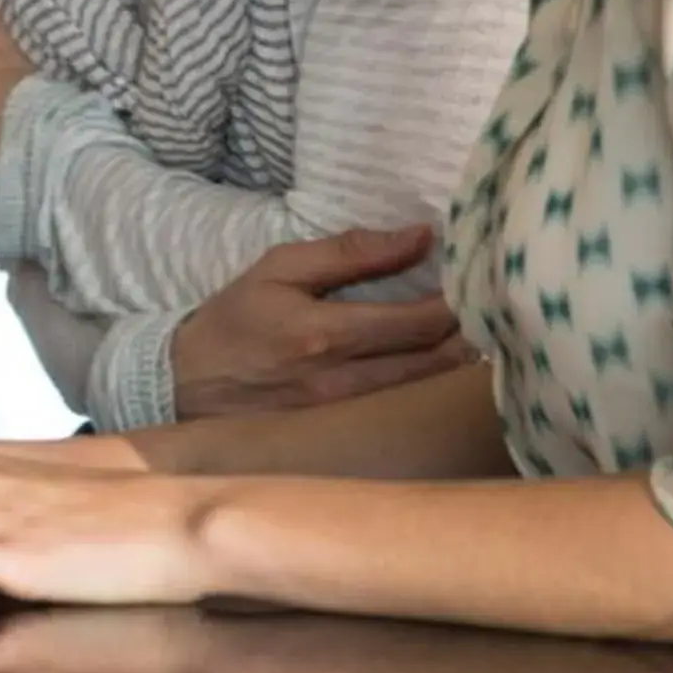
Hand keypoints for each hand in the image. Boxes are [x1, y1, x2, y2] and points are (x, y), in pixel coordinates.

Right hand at [169, 226, 471, 418]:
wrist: (184, 386)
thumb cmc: (234, 320)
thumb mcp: (279, 268)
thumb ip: (350, 252)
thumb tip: (419, 236)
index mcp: (325, 334)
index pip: (418, 323)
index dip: (458, 303)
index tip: (475, 280)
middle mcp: (341, 381)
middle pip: (434, 363)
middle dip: (469, 335)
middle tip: (488, 308)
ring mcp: (345, 417)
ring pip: (425, 392)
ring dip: (457, 365)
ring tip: (475, 335)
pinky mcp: (342, 436)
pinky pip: (402, 411)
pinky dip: (429, 389)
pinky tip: (442, 370)